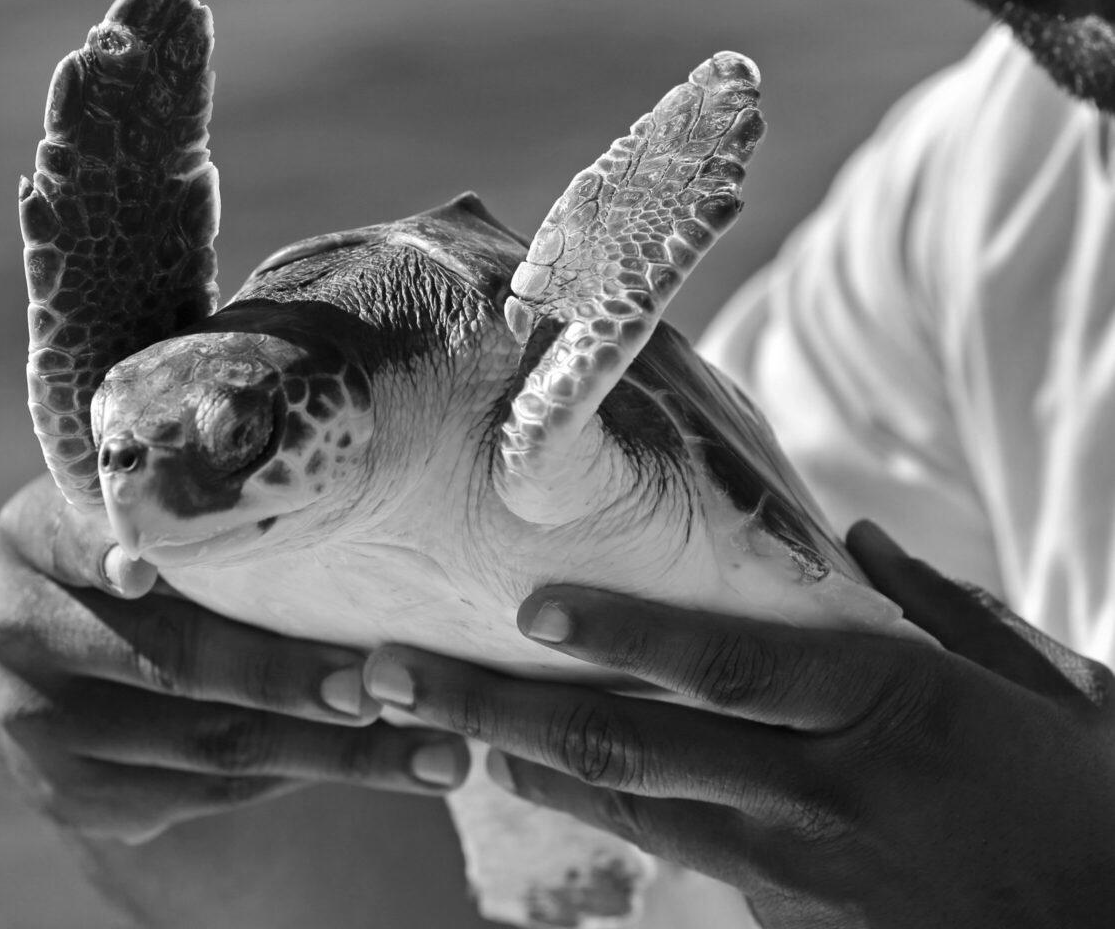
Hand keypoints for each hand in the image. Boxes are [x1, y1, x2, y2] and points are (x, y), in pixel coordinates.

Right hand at [0, 476, 467, 844]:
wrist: (107, 669)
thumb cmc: (174, 560)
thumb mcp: (168, 514)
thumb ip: (209, 503)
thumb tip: (354, 488)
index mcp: (35, 529)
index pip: (90, 539)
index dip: (137, 551)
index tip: (163, 572)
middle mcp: (17, 623)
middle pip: (172, 658)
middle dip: (288, 677)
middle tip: (383, 687)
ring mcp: (34, 719)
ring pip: (206, 744)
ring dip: (329, 754)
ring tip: (431, 755)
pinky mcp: (68, 793)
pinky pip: (202, 795)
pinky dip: (294, 782)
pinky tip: (370, 768)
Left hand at [361, 521, 1114, 927]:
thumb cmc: (1099, 811)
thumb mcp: (1057, 694)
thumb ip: (946, 611)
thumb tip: (860, 542)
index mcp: (889, 711)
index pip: (732, 670)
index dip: (625, 639)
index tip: (526, 607)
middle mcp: (824, 795)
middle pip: (632, 752)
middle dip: (496, 709)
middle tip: (389, 675)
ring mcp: (798, 873)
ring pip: (629, 811)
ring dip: (520, 763)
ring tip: (426, 720)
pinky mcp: (789, 925)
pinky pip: (682, 851)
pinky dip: (607, 808)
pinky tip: (539, 768)